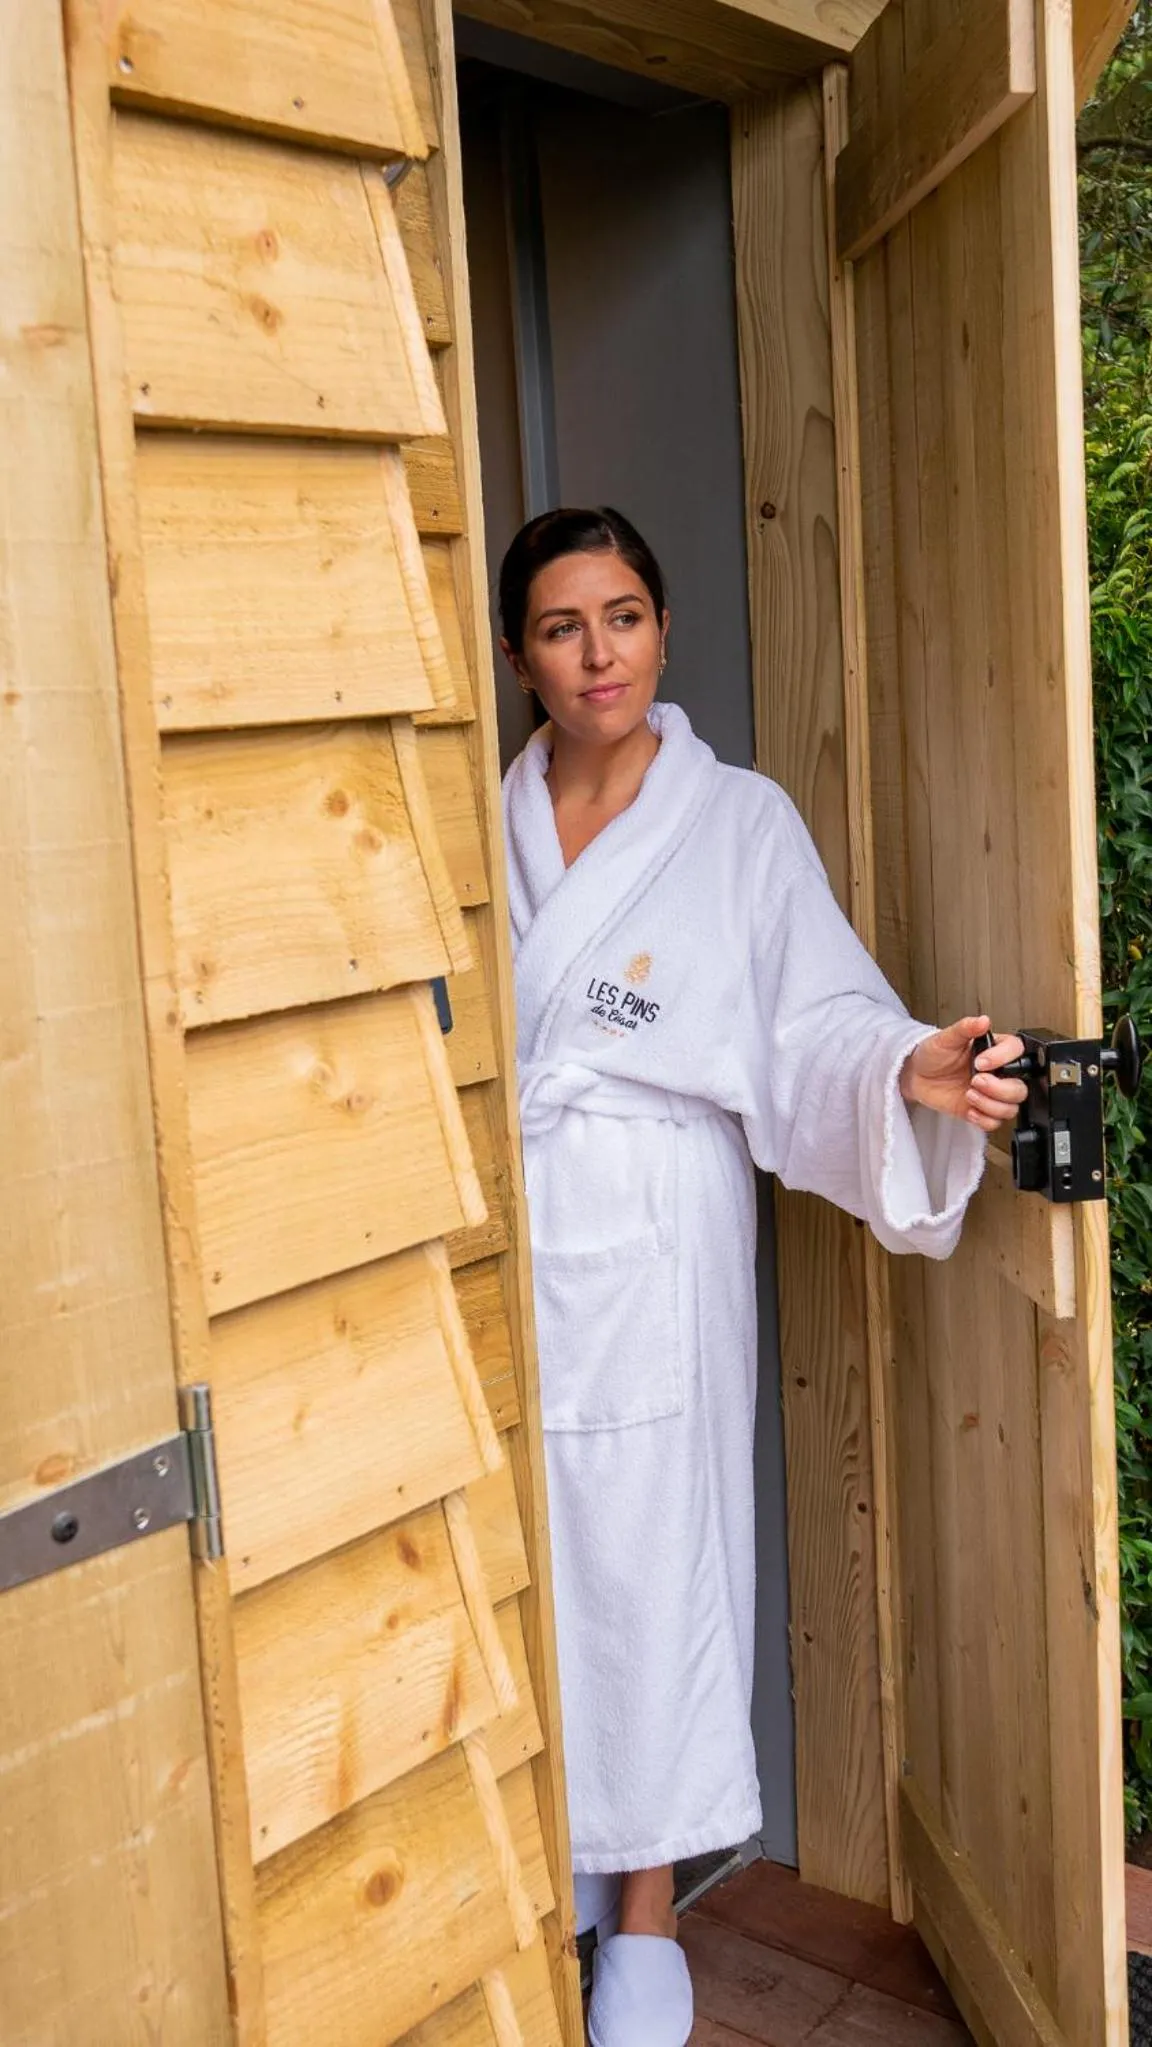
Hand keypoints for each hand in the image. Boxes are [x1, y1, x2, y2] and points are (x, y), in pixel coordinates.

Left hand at [899, 1014, 1027, 1131]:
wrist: (916, 1075)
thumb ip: (966, 1028)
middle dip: (999, 1088)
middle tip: (975, 1081)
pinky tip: (969, 1109)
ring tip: (969, 1094)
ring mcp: (991, 1095)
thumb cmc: (933, 1054)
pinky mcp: (981, 1110)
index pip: (1017, 1052)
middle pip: (1020, 1087)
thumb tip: (983, 1020)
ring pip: (1011, 1108)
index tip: (980, 1062)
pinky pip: (995, 1123)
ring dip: (990, 1105)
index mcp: (995, 1051)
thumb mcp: (946, 1037)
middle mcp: (998, 1074)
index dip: (1003, 1058)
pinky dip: (983, 1119)